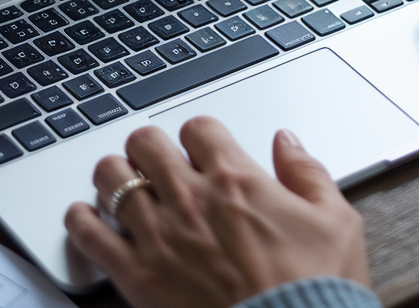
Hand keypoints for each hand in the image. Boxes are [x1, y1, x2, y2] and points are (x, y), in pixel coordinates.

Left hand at [64, 117, 369, 307]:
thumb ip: (309, 174)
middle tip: (157, 165)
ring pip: (110, 176)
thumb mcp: (337, 224)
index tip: (201, 152)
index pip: (198, 127)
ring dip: (115, 177)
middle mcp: (190, 199)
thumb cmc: (316, 291)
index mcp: (236, 180)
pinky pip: (88, 233)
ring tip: (123, 187)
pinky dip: (81, 220)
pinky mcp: (136, 275)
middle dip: (150, 149)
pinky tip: (85, 217)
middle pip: (145, 141)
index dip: (198, 136)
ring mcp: (158, 236)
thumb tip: (287, 141)